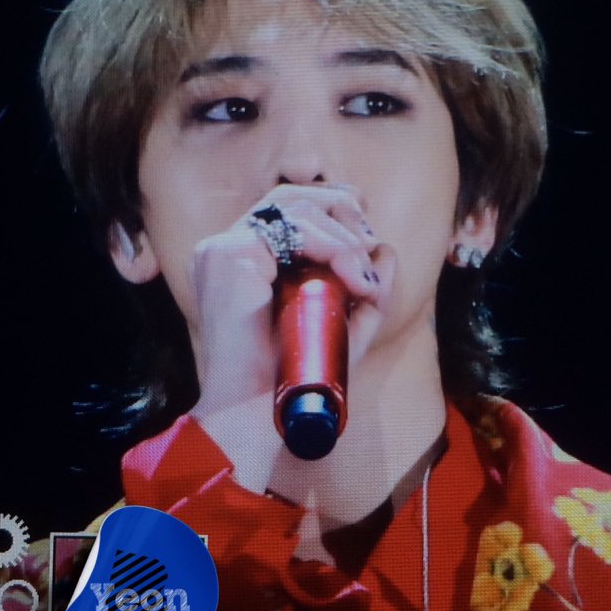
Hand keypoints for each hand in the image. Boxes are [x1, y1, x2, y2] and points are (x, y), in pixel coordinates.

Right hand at [188, 184, 393, 486]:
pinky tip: (351, 277)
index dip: (332, 208)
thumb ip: (360, 287)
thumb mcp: (337, 323)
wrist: (257, 413)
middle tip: (370, 246)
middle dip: (342, 212)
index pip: (287, 207)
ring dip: (342, 238)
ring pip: (294, 209)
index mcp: (241, 258)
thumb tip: (388, 252)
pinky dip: (330, 246)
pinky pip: (290, 230)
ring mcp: (222, 249)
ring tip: (362, 276)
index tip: (367, 238)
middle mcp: (225, 247)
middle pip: (290, 197)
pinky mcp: (229, 257)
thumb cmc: (291, 374)